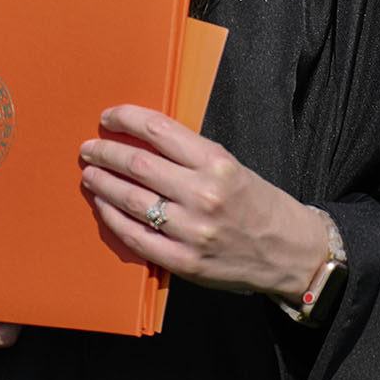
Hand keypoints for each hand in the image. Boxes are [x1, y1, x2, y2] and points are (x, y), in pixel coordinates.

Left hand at [79, 105, 333, 300]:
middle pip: (138, 164)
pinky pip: (136, 236)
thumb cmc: (259, 205)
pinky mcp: (184, 262)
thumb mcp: (232, 167)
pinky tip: (104, 206)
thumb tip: (140, 140)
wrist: (290, 254)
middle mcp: (204, 195)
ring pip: (131, 200)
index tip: (108, 117)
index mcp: (218, 164)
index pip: (159, 130)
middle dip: (106, 152)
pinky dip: (114, 218)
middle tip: (89, 148)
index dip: (126, 119)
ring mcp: (192, 231)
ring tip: (91, 175)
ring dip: (103, 184)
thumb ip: (190, 156)